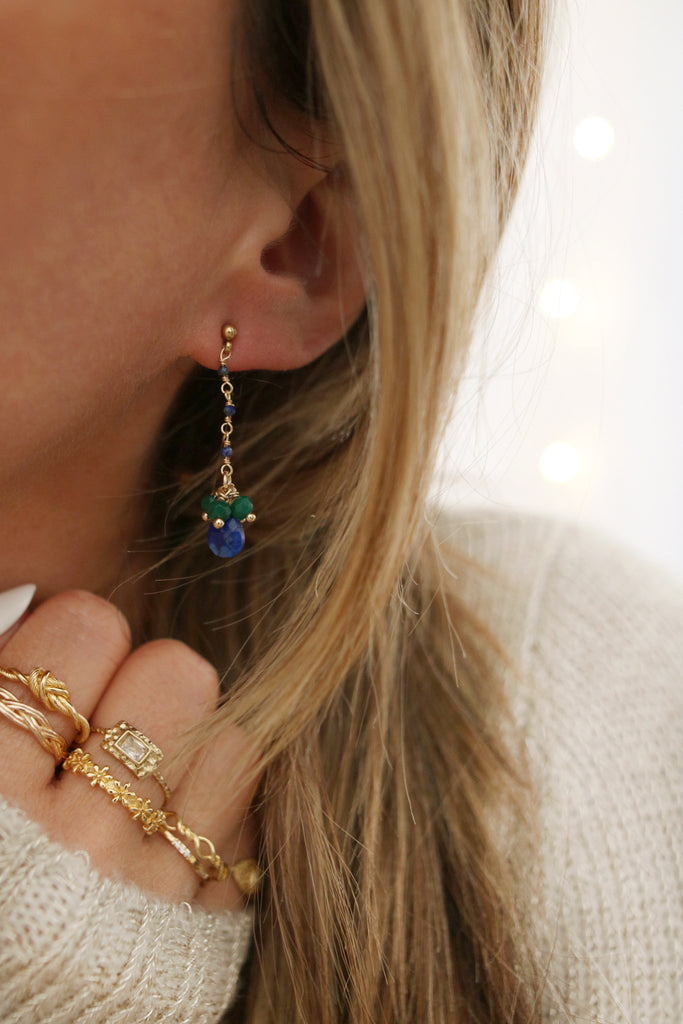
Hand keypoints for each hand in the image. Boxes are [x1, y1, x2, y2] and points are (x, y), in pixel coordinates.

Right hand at [0, 589, 258, 912]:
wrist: (7, 1008)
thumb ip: (5, 694)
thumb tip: (50, 606)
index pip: (88, 628)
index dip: (79, 635)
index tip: (69, 669)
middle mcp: (75, 844)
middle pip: (179, 674)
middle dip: (147, 681)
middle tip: (115, 719)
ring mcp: (149, 894)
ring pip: (235, 740)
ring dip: (194, 746)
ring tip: (148, 778)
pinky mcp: (204, 936)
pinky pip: (253, 819)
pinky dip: (219, 812)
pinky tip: (172, 830)